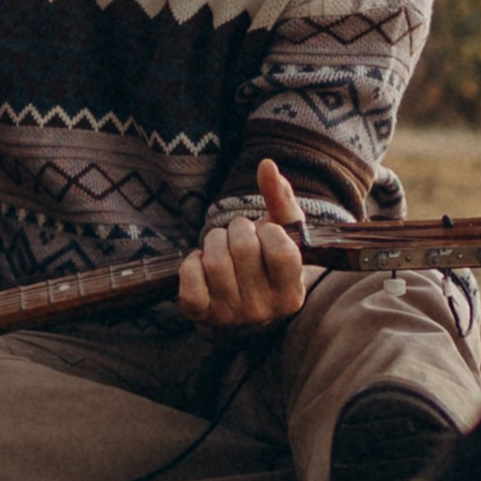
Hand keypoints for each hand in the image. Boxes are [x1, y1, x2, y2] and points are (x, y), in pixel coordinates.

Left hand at [175, 157, 310, 331]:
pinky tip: (201, 263)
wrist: (241, 303)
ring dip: (214, 242)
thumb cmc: (266, 261)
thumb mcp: (282, 233)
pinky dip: (191, 262)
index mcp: (291, 293)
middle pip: (244, 249)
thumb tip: (266, 164)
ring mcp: (231, 315)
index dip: (269, 232)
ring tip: (221, 247)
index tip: (265, 234)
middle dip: (237, 230)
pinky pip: (189, 278)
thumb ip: (280, 197)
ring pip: (215, 260)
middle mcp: (263, 311)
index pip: (282, 252)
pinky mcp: (201, 314)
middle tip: (239, 237)